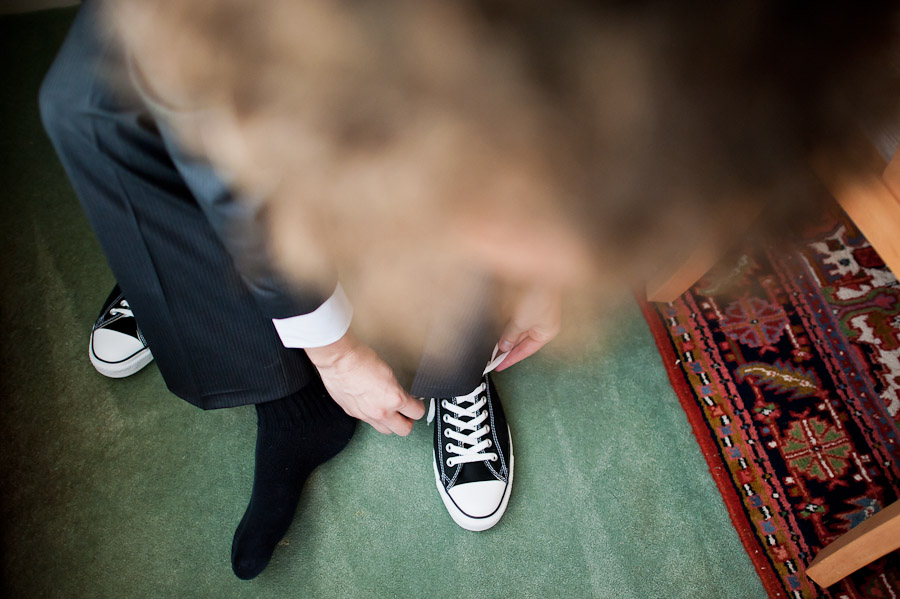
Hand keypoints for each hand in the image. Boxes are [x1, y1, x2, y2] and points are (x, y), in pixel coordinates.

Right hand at [306, 331, 424, 434]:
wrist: (338, 360)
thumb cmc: (361, 359)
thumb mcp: (389, 372)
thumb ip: (396, 389)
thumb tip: (400, 396)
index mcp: (394, 399)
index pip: (417, 412)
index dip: (419, 407)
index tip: (417, 404)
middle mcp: (381, 411)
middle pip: (404, 430)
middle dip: (408, 422)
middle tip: (407, 413)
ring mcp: (366, 415)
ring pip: (385, 430)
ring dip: (391, 423)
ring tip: (390, 412)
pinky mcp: (352, 413)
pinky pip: (368, 421)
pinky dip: (373, 417)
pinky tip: (372, 405)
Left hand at [495, 286, 561, 370]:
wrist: (538, 273)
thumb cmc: (538, 297)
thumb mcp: (522, 323)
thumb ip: (511, 336)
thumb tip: (504, 346)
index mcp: (546, 332)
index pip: (526, 351)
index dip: (511, 359)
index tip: (499, 366)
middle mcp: (543, 323)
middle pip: (522, 341)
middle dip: (507, 348)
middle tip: (492, 356)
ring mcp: (536, 312)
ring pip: (518, 329)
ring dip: (505, 336)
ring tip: (492, 344)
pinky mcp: (529, 302)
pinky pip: (516, 319)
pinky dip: (507, 324)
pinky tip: (497, 328)